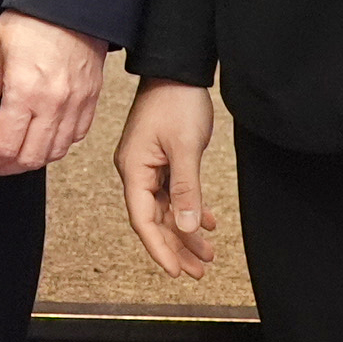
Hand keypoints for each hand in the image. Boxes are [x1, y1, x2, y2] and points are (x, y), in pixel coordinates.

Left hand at [0, 9, 106, 174]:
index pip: (4, 146)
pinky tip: (40, 138)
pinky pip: (75, 139)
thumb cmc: (31, 19)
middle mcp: (54, 104)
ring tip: (12, 152)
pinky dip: (55, 147)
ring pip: (54, 154)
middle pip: (30, 158)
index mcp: (25, 91)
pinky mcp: (90, 102)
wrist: (70, 2)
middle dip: (4, 167)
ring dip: (30, 160)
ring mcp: (76, 105)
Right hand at [115, 79, 221, 275]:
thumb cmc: (176, 102)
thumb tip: (185, 227)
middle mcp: (136, 171)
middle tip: (198, 272)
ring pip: (166, 209)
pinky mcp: (162, 159)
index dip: (160, 248)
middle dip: (176, 247)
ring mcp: (149, 165)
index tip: (177, 272)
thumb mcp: (184, 148)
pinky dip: (190, 210)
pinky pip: (174, 194)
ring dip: (186, 231)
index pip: (143, 219)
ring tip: (208, 255)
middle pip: (154, 219)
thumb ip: (186, 190)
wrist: (178, 70)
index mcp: (134, 169)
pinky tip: (208, 223)